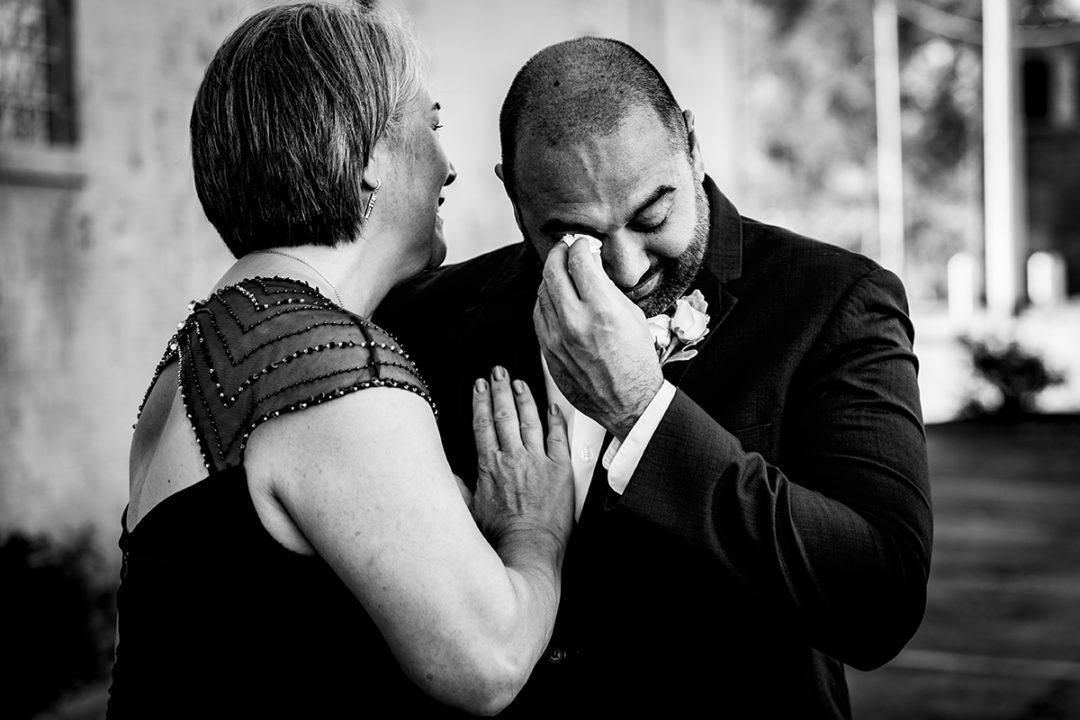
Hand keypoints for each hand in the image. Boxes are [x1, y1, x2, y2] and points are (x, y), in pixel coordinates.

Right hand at [471, 366, 573, 547]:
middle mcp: (512, 458)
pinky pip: (558, 438)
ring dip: (524, 398)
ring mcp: (537, 462)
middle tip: (499, 372)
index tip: (480, 386)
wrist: (527, 549)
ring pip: (530, 421)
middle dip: (500, 390)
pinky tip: (552, 408)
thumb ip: (459, 488)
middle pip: (504, 416)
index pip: (483, 424)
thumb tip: (448, 476)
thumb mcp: (468, 511)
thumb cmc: (500, 536)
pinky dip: (555, 420)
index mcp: (489, 466)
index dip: (481, 401)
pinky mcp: (560, 470)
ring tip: (520, 382)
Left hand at [533, 238, 663, 439]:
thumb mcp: (633, 317)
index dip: (579, 245)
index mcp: (602, 309)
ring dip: (551, 276)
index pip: (578, 260)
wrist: (627, 402)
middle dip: (558, 253)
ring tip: (562, 272)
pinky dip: (545, 301)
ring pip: (542, 292)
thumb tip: (591, 267)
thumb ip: (608, 289)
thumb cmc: (636, 362)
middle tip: (565, 248)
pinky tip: (555, 298)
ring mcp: (556, 337)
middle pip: (553, 271)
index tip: (582, 244)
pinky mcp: (547, 350)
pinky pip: (538, 315)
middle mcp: (575, 321)